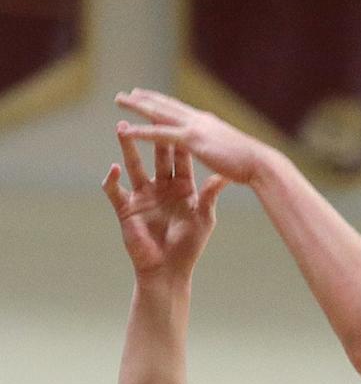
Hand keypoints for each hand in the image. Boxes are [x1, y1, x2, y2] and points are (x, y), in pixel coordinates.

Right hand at [103, 122, 224, 283]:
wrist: (169, 271)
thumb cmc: (189, 247)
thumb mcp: (203, 219)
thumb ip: (209, 196)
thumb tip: (225, 176)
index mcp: (182, 187)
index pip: (181, 157)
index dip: (181, 139)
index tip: (183, 119)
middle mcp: (161, 186)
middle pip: (158, 155)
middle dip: (154, 135)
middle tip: (150, 112)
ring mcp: (143, 196)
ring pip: (134, 166)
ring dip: (128, 148)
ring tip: (122, 128)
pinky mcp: (126, 209)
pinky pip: (115, 191)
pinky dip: (111, 180)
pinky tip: (112, 169)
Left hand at [114, 89, 267, 185]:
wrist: (259, 164)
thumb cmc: (250, 163)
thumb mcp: (230, 153)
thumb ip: (220, 149)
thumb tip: (220, 153)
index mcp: (206, 122)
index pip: (178, 108)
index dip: (161, 101)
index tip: (147, 96)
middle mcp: (198, 120)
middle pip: (165, 105)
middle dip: (145, 98)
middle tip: (127, 93)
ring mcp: (194, 128)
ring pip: (158, 113)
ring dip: (137, 106)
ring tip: (119, 100)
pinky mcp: (191, 140)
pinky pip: (160, 134)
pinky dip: (142, 132)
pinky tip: (127, 130)